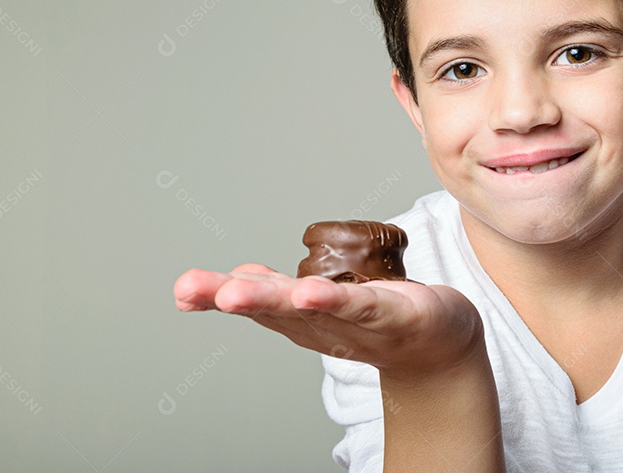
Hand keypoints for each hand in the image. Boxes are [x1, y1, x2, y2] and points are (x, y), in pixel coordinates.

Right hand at [173, 264, 483, 379]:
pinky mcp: (393, 312)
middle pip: (273, 305)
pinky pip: (360, 304)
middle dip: (231, 297)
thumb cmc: (378, 317)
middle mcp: (321, 321)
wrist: (440, 346)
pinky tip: (309, 292)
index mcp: (301, 315)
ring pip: (308, 306)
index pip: (255, 299)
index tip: (182, 289)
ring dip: (271, 300)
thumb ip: (281, 291)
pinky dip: (333, 299)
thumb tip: (235, 277)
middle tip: (189, 289)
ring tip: (235, 293)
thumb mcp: (321, 302)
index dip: (215, 292)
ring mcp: (355, 319)